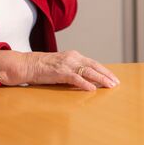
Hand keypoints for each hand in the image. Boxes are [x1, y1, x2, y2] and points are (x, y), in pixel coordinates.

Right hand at [0, 50, 119, 91]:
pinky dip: (85, 83)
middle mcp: (72, 58)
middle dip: (106, 75)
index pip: (93, 63)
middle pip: (94, 66)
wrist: (27, 65)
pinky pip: (75, 78)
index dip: (104, 71)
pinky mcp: (60, 72)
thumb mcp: (61, 66)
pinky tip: (92, 89)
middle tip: (116, 83)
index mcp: (74, 56)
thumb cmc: (43, 68)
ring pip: (88, 71)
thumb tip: (86, 81)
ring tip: (109, 86)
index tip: (113, 78)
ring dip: (100, 79)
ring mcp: (66, 64)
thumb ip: (73, 71)